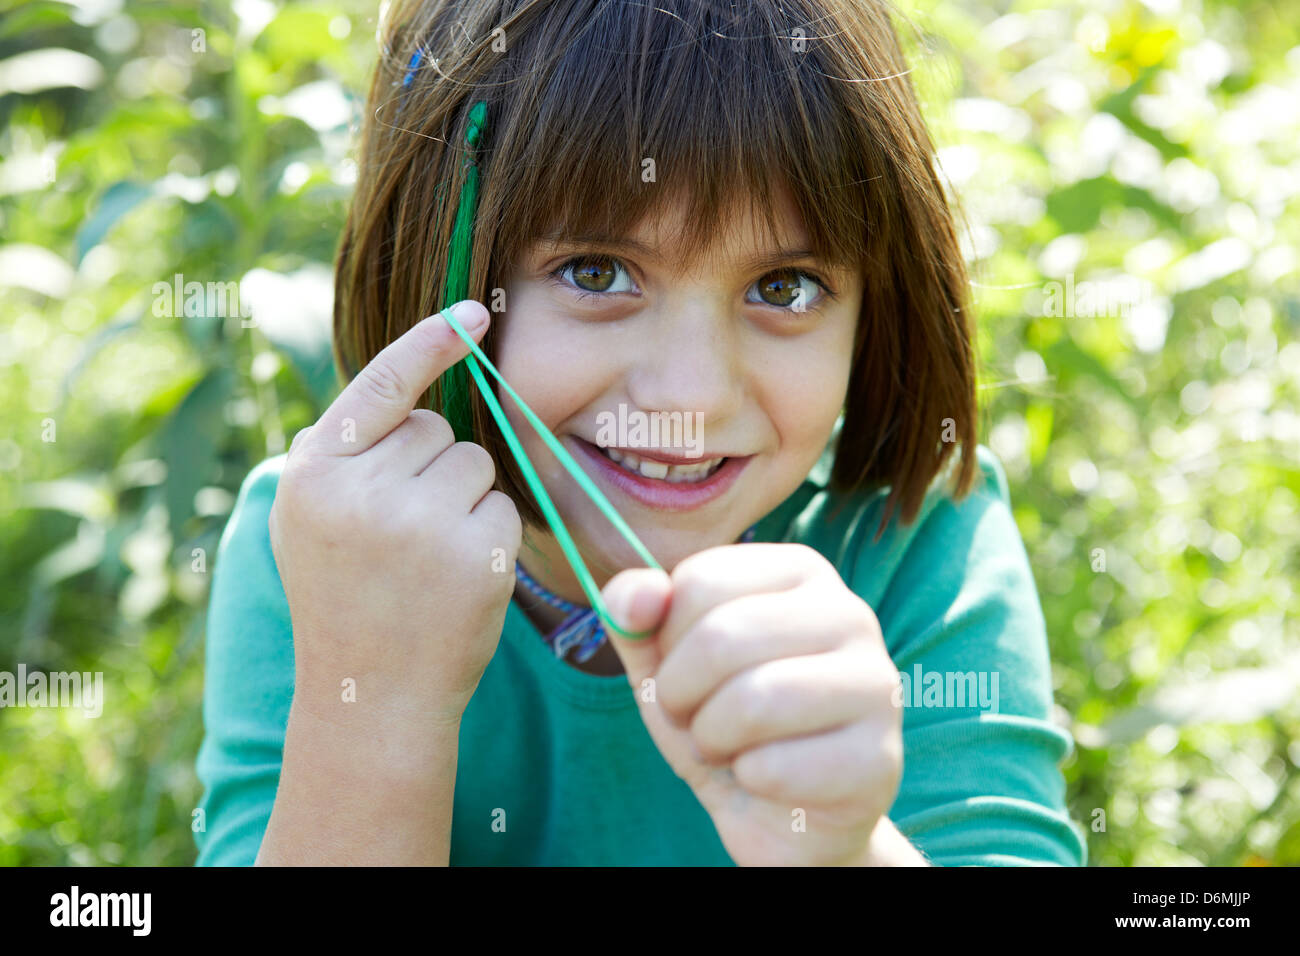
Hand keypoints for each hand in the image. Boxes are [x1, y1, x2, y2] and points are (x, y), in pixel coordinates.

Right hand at [268, 300, 521, 749]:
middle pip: (436, 430)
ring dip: (463, 501)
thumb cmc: (346, 598)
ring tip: (425, 559)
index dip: (427, 344)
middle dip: (431, 468)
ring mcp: (420, 522)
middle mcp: (361, 490)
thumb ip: (342, 454)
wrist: (368, 694)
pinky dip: (489, 536)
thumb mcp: (311, 520)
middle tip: (401, 535)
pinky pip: (501, 507)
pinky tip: (456, 579)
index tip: (471, 312)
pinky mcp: (473, 553)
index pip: (381, 385)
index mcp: (314, 473)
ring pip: (474, 464)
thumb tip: (407, 384)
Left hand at [602, 543, 902, 865]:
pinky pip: (776, 767)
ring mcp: (877, 684)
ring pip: (756, 700)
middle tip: (694, 720)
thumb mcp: (664, 662)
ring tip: (726, 748)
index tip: (683, 669)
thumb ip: (635, 613)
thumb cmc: (725, 722)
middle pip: (724, 637)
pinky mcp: (879, 759)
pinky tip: (767, 780)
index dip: (667, 639)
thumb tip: (640, 592)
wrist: (784, 815)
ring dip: (712, 738)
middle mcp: (850, 613)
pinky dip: (748, 781)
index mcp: (800, 572)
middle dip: (681, 693)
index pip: (700, 580)